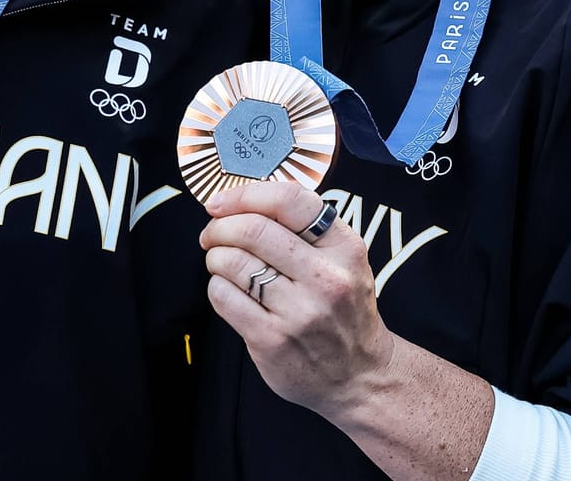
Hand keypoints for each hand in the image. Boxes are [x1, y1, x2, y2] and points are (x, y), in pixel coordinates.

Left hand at [200, 182, 394, 417]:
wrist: (359, 376)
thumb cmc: (343, 311)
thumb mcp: (345, 262)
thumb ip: (304, 230)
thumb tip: (239, 201)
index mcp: (345, 248)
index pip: (290, 200)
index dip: (245, 194)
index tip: (220, 201)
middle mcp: (326, 278)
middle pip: (253, 229)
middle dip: (220, 226)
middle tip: (212, 233)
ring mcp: (299, 312)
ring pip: (232, 262)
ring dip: (215, 257)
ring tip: (222, 263)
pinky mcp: (272, 340)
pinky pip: (224, 297)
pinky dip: (217, 287)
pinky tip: (229, 291)